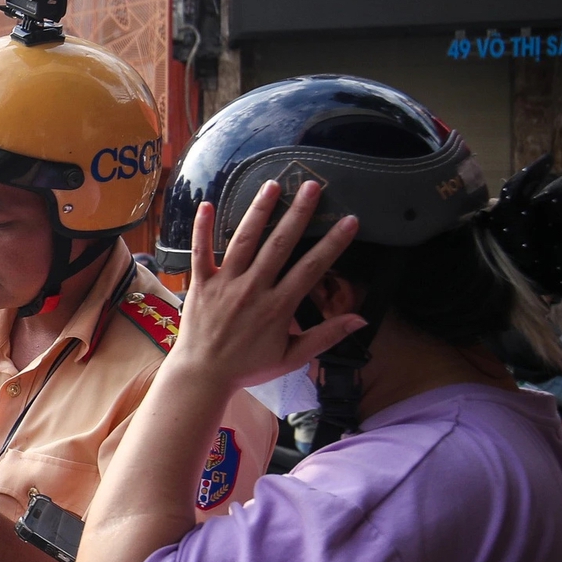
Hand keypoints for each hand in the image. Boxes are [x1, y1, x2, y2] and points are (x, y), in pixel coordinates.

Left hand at [169, 179, 364, 393]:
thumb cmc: (248, 367)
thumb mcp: (291, 357)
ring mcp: (225, 284)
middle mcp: (253, 289)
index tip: (350, 221)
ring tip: (271, 185)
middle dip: (297, 213)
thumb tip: (360, 319)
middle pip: (279, 245)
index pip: (311, 268)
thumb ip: (325, 336)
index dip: (333, 244)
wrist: (202, 376)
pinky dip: (202, 229)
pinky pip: (200, 252)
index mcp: (278, 307)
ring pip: (243, 241)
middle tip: (311, 186)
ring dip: (258, 211)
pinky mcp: (201, 284)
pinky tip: (207, 204)